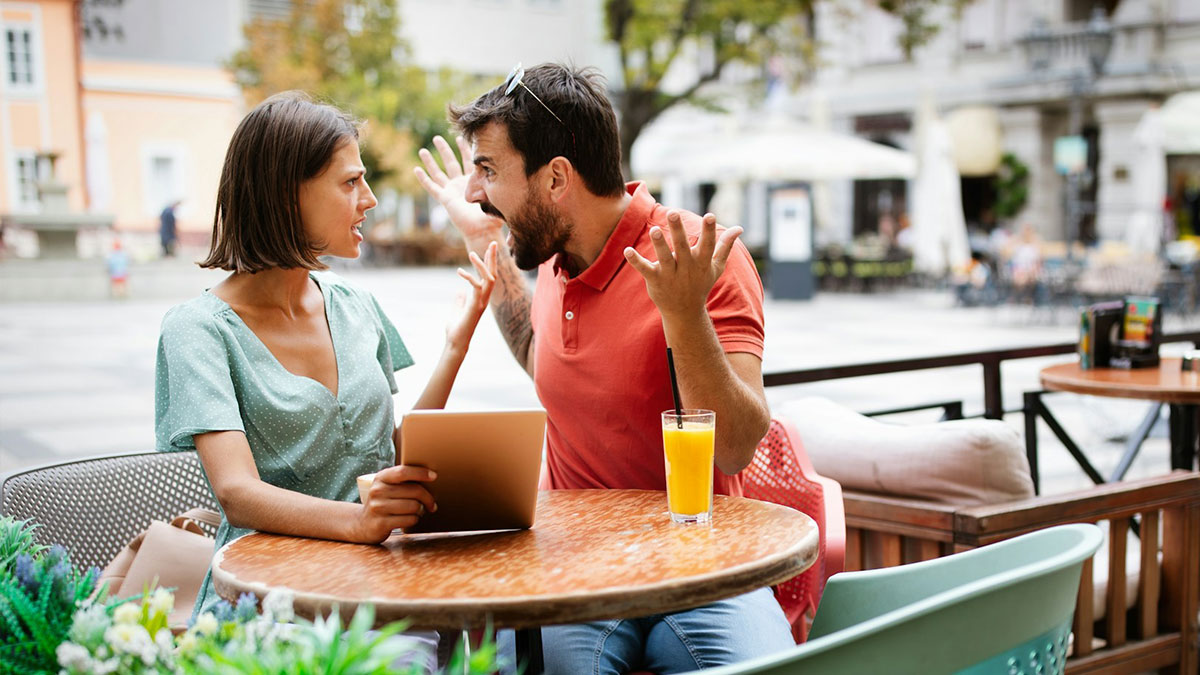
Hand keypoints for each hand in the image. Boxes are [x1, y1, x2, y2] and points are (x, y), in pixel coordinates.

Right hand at [354, 465, 437, 542]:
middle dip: (428, 498)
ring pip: (414, 506)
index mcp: (381, 477)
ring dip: (420, 510)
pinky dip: (414, 520)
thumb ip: (403, 480)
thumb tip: (431, 477)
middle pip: (414, 491)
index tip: (434, 476)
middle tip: (432, 504)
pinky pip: (409, 520)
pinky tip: (410, 519)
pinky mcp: (381, 523)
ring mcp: (378, 507)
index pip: (403, 472)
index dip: (420, 473)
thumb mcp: (388, 486)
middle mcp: (377, 491)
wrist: (362, 524)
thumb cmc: (383, 502)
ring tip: (418, 511)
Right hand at [413, 135, 503, 244]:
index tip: (461, 137)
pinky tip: (416, 170)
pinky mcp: (445, 199)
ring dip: (430, 162)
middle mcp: (460, 184)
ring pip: (438, 173)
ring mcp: (451, 191)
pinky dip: (424, 179)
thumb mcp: (498, 197)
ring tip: (422, 150)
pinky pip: (432, 187)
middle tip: (437, 138)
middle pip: (450, 162)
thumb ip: (503, 186)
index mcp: (473, 181)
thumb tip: (517, 173)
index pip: (467, 161)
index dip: (464, 149)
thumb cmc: (492, 216)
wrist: (482, 230)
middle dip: (444, 150)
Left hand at [446, 241, 497, 350]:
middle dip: (493, 258)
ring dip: (481, 265)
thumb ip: (460, 301)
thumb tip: (459, 293)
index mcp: (481, 298)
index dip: (489, 263)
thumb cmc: (456, 329)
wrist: (456, 343)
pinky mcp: (475, 306)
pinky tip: (459, 271)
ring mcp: (481, 302)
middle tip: (493, 242)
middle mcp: (484, 299)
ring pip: (488, 279)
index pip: (488, 277)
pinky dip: (469, 278)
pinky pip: (477, 287)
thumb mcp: (457, 311)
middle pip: (493, 274)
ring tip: (472, 253)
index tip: (488, 249)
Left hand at [623, 211, 742, 319]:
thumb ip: (725, 246)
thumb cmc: (700, 284)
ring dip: (659, 244)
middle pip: (682, 247)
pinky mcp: (655, 280)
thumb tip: (739, 228)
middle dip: (678, 230)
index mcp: (701, 262)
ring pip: (664, 258)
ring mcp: (670, 275)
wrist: (685, 312)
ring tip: (655, 230)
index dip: (709, 230)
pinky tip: (627, 251)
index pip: (707, 244)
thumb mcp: (715, 267)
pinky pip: (644, 269)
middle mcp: (686, 267)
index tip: (710, 215)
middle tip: (672, 212)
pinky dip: (635, 261)